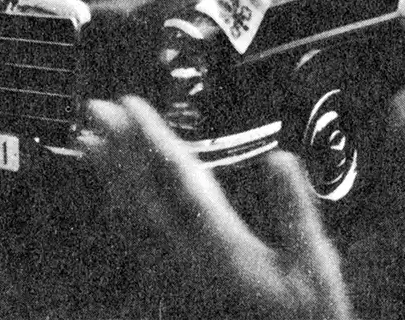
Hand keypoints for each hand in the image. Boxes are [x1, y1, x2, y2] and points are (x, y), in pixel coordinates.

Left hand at [84, 96, 354, 319]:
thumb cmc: (303, 319)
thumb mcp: (314, 267)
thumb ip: (295, 212)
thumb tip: (279, 159)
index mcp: (221, 246)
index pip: (176, 179)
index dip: (152, 137)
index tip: (131, 106)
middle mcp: (188, 258)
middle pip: (142, 192)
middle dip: (118, 146)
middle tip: (96, 109)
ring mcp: (176, 274)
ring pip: (132, 216)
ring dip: (111, 174)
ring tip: (90, 142)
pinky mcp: (175, 286)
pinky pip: (135, 239)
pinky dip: (119, 208)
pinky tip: (111, 196)